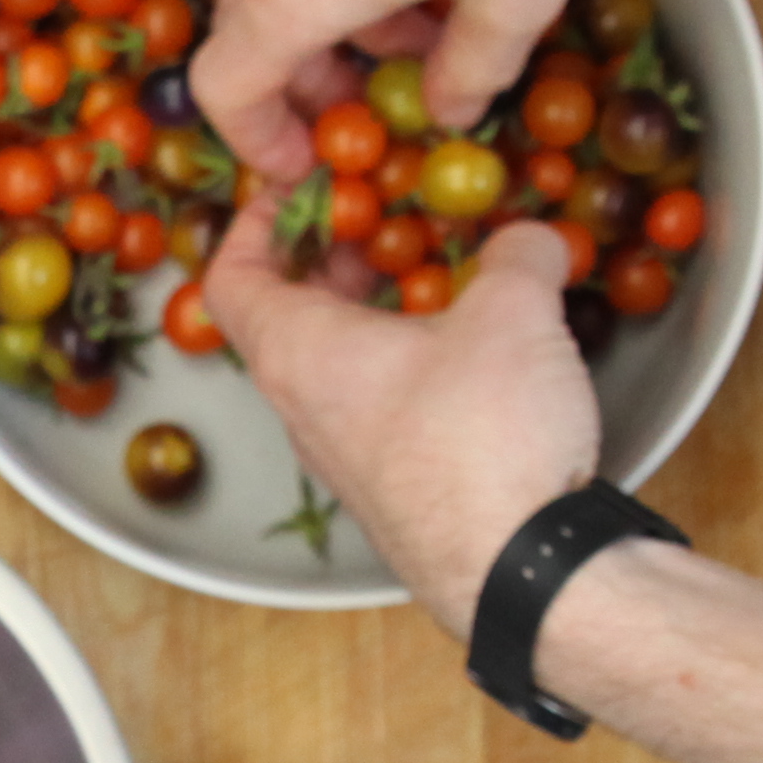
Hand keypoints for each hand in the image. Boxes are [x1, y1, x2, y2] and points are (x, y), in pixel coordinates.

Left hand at [197, 171, 603, 635]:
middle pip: (285, 319)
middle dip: (329, 259)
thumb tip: (531, 239)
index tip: (294, 189)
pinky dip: (406, 365)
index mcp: (297, 354)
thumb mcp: (511, 313)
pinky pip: (379, 410)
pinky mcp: (393, 493)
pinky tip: (472, 353)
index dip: (253, 224)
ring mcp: (345, 460)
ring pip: (335, 367)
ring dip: (374, 314)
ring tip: (436, 278)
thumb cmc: (485, 436)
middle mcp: (303, 410)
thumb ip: (517, 256)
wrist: (520, 573)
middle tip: (379, 222)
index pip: (231, 279)